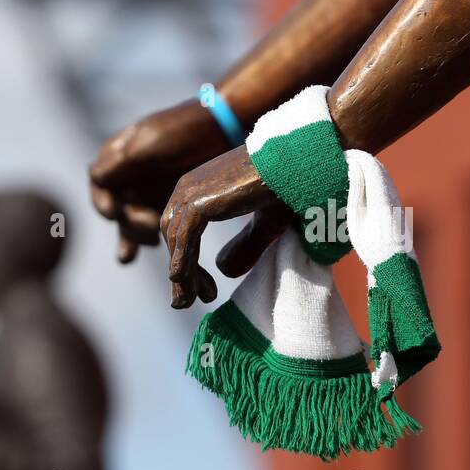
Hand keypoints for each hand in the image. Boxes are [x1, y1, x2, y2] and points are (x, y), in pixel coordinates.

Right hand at [89, 100, 229, 262]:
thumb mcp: (147, 142)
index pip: (100, 188)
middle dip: (129, 224)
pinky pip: (156, 229)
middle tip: (150, 226)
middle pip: (119, 212)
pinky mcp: (168, 206)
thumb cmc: (182, 131)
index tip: (115, 213)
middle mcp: (128, 179)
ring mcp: (148, 194)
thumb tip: (94, 177)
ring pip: (134, 225)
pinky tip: (158, 252)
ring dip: (139, 238)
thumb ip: (119, 162)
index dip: (104, 203)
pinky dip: (154, 242)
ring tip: (155, 240)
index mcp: (116, 160)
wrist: (221, 130)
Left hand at [161, 147, 292, 307]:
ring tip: (191, 301)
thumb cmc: (286, 188)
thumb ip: (246, 245)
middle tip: (190, 302)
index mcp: (199, 188)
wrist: (296, 167)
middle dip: (183, 273)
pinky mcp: (200, 202)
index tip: (206, 289)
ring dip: (183, 275)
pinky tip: (181, 282)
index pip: (181, 231)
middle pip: (173, 238)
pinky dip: (182, 261)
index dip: (188, 262)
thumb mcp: (265, 224)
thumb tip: (224, 271)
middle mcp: (188, 188)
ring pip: (176, 242)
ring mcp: (191, 193)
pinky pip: (184, 238)